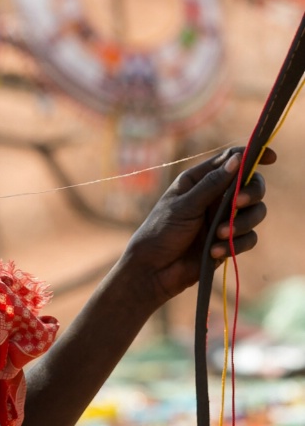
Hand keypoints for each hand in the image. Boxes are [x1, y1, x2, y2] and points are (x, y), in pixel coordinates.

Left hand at [123, 146, 273, 304]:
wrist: (153, 270)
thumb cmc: (161, 231)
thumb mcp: (185, 205)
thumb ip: (212, 184)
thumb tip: (238, 159)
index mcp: (199, 181)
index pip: (231, 161)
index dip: (252, 155)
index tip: (271, 157)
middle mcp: (215, 197)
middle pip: (251, 186)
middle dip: (251, 193)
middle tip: (239, 203)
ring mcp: (223, 219)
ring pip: (255, 213)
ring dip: (242, 224)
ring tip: (219, 236)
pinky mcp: (228, 241)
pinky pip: (248, 238)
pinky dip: (235, 245)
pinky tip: (213, 252)